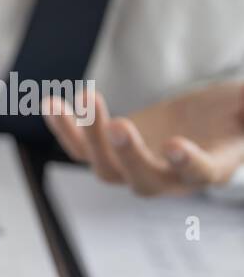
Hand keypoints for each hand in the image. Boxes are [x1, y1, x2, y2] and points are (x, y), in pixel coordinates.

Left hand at [45, 83, 243, 195]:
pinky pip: (79, 149)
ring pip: (104, 166)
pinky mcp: (108, 153)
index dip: (186, 164)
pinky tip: (52, 104)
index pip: (198, 174)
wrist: (204, 120)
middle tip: (119, 124)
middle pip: (142, 179)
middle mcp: (167, 178)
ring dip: (89, 135)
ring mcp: (132, 169)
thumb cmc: (234, 114)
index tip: (176, 146)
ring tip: (86, 97)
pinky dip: (64, 128)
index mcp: (208, 169)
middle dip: (128, 154)